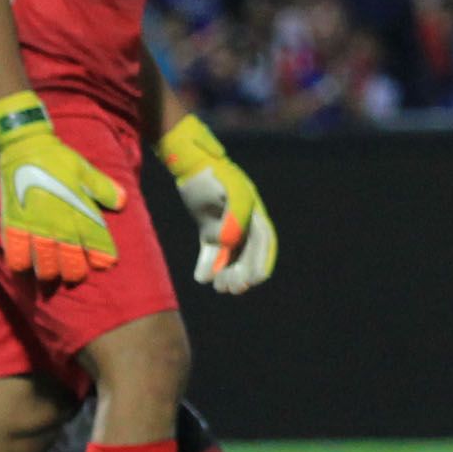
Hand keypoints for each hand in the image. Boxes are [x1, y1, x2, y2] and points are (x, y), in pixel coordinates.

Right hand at [0, 91, 125, 283]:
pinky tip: (23, 272)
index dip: (101, 254)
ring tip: (52, 280)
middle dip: (74, 270)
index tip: (106, 265)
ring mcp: (33, 222)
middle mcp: (56, 218)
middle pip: (69, 254)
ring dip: (49, 273)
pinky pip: (14, 250)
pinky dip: (19, 264)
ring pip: (43, 258)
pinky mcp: (12, 221)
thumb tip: (122, 202)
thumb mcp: (86, 170)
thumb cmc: (59, 159)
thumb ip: (103, 187)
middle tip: (76, 278)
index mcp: (77, 206)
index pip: (93, 237)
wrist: (25, 146)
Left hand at [158, 114, 279, 292]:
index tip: (254, 280)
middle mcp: (243, 221)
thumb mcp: (228, 190)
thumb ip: (235, 215)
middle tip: (232, 289)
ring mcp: (225, 225)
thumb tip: (230, 243)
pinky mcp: (208, 227)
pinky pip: (211, 251)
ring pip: (230, 255)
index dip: (262, 261)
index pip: (263, 242)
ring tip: (219, 288)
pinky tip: (201, 278)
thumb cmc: (212, 173)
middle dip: (243, 273)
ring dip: (227, 272)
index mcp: (254, 212)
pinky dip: (207, 264)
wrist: (189, 162)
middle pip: (247, 253)